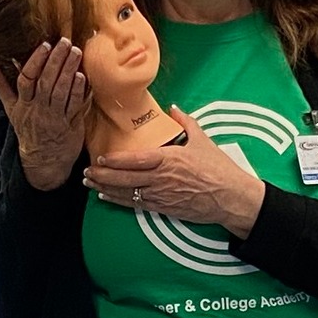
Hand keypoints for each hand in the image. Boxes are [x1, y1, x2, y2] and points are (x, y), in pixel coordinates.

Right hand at [0, 39, 86, 191]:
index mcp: (22, 104)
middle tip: (64, 42)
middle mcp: (37, 109)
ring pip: (60, 91)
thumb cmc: (28, 129)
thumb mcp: (11, 108)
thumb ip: (0, 83)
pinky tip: (82, 75)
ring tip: (75, 52)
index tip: (44, 45)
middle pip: (45, 82)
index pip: (26, 79)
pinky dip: (78, 90)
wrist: (42, 160)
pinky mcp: (70, 124)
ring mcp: (54, 117)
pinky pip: (74, 105)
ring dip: (68, 70)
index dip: (35, 62)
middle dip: (55, 60)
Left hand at [83, 107, 265, 237]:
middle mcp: (161, 178)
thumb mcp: (202, 141)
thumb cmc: (219, 169)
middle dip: (102, 176)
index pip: (135, 159)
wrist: (231, 198)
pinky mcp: (164, 209)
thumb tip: (173, 108)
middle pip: (125, 178)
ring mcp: (161, 195)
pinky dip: (119, 201)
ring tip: (89, 184)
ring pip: (127, 193)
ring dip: (106, 188)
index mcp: (169, 159)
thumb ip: (185, 123)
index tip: (100, 158)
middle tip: (85, 172)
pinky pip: (136, 205)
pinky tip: (107, 197)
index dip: (115, 160)